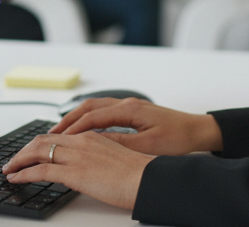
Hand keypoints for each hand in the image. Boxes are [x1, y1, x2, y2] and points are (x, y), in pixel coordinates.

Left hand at [0, 131, 152, 210]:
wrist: (147, 179)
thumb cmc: (138, 174)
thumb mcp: (116, 158)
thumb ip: (99, 157)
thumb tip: (88, 166)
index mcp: (92, 137)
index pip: (58, 136)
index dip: (40, 143)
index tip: (30, 151)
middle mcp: (81, 141)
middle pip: (43, 140)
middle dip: (24, 150)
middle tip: (14, 160)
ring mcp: (76, 155)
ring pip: (37, 151)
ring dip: (19, 160)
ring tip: (9, 168)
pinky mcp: (73, 172)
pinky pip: (40, 170)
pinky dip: (23, 173)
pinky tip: (15, 178)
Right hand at [50, 97, 222, 155]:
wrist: (198, 130)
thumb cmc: (178, 137)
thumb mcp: (147, 146)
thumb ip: (120, 143)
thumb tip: (94, 142)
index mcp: (129, 109)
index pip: (92, 116)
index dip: (73, 128)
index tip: (57, 138)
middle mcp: (127, 103)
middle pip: (89, 107)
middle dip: (68, 119)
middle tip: (50, 134)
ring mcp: (130, 106)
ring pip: (95, 107)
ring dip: (77, 118)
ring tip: (61, 132)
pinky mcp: (133, 112)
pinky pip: (104, 111)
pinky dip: (89, 119)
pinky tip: (84, 130)